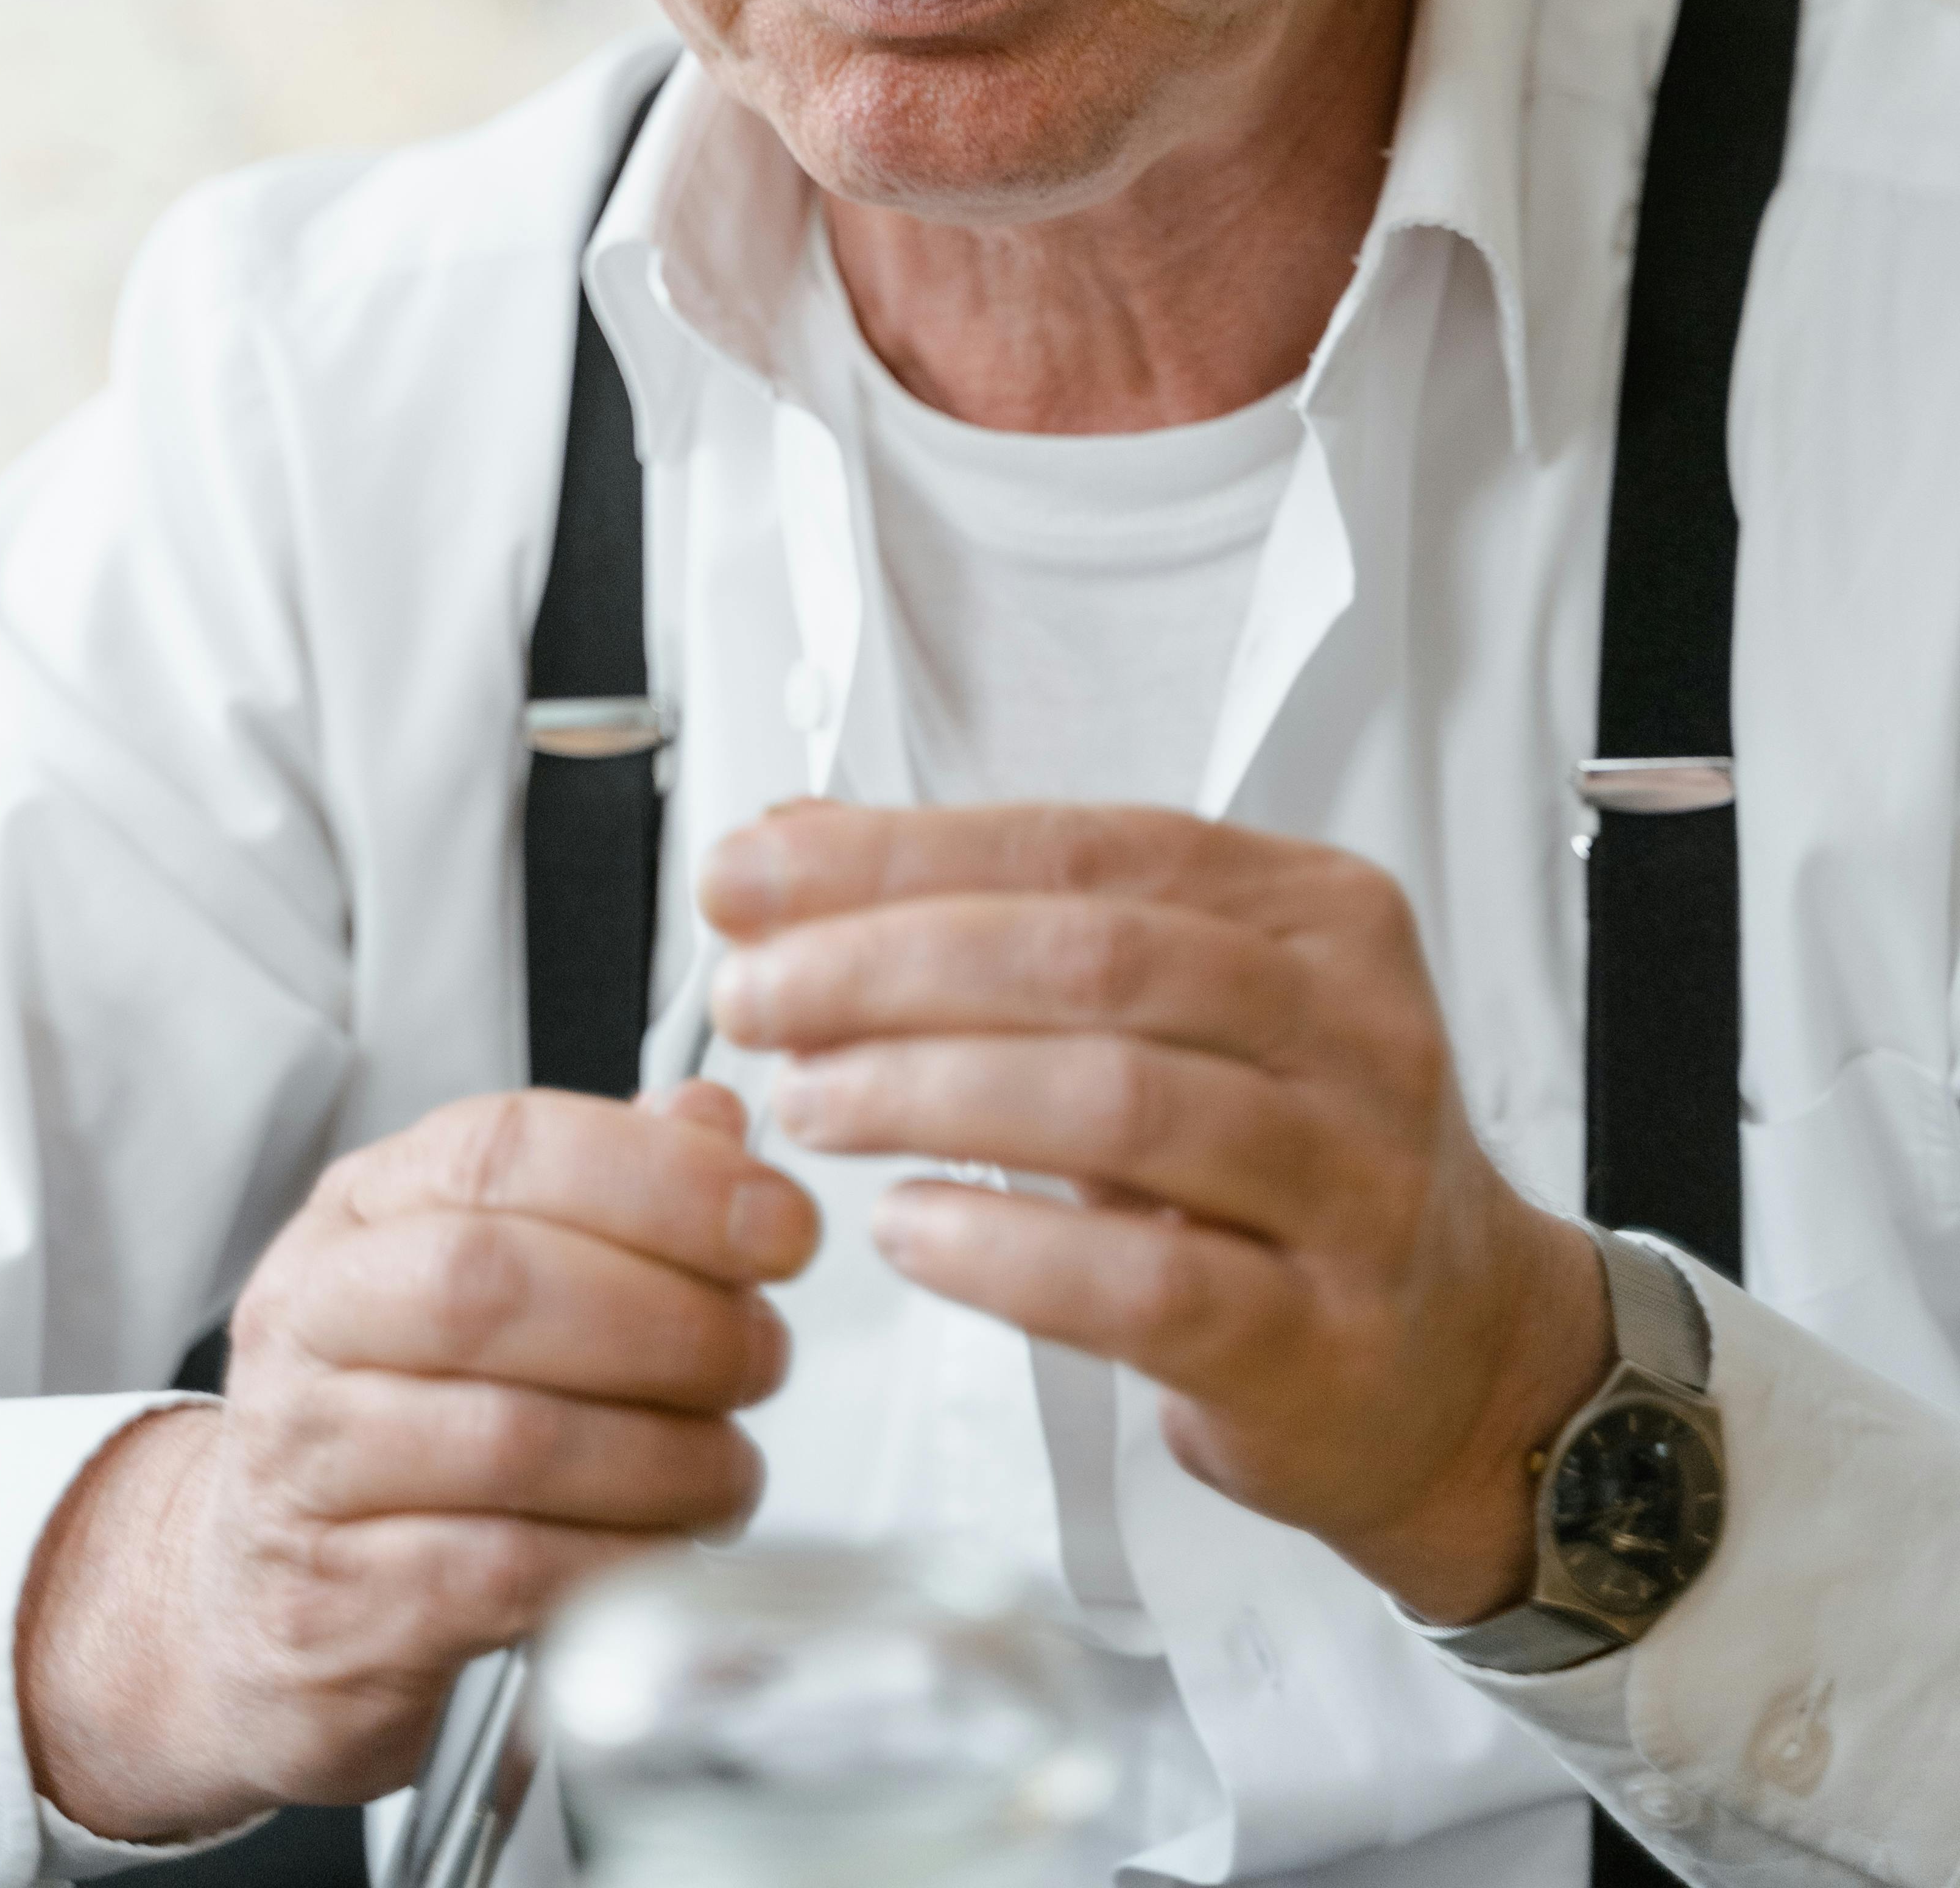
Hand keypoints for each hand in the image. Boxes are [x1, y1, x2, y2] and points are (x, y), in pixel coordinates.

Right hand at [16, 1079, 818, 1837]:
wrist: (246, 1605)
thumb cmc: (386, 1419)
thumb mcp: (469, 1271)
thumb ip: (596, 1189)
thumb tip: (712, 1120)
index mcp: (357, 1214)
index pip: (504, 1148)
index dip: (661, 1176)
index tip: (777, 1223)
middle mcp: (313, 1323)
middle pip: (496, 1284)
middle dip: (672, 1318)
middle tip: (760, 1353)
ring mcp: (308, 1469)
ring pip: (512, 1439)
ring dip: (665, 1452)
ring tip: (730, 1463)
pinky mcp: (341, 1608)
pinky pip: (504, 1572)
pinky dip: (617, 1558)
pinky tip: (667, 1546)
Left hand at [701, 804, 1610, 1625]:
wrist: (1457, 1365)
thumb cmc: (1279, 1164)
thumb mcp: (1165, 1011)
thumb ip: (994, 916)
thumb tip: (790, 843)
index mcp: (1314, 909)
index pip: (1081, 845)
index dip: (899, 855)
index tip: (750, 877)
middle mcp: (1354, 1028)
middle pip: (1093, 957)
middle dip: (889, 966)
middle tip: (755, 996)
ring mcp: (1357, 1187)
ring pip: (1120, 1100)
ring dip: (927, 1093)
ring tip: (805, 1102)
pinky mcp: (1325, 1342)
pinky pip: (1150, 1282)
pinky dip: (1008, 1249)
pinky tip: (906, 1230)